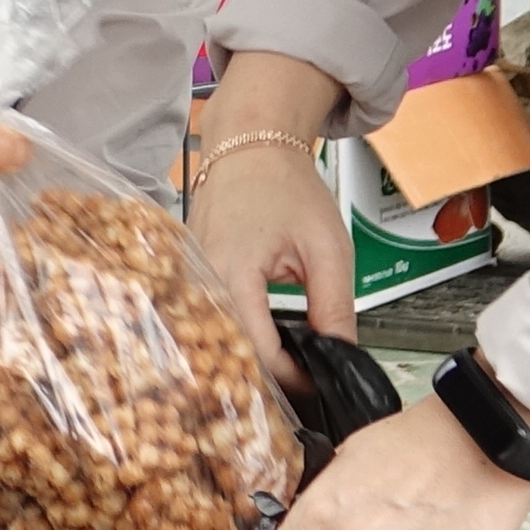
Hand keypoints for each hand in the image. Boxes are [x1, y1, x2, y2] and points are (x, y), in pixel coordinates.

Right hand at [187, 49, 357, 387]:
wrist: (250, 144)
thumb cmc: (285, 186)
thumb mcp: (327, 247)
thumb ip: (334, 307)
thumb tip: (341, 358)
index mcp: (231, 273)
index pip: (256, 350)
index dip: (290, 377)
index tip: (318, 385)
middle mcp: (198, 280)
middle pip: (227, 352)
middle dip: (266, 375)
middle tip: (303, 385)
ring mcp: (187, 278)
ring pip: (214, 339)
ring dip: (248, 358)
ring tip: (287, 369)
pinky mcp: (188, 276)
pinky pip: (208, 320)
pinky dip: (235, 337)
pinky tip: (263, 343)